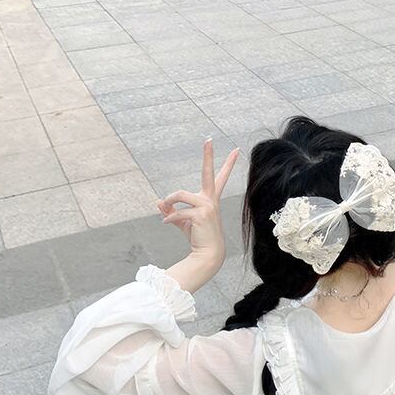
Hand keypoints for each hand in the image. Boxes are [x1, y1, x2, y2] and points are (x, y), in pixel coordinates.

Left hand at [156, 139, 238, 273]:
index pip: (220, 177)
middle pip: (208, 172)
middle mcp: (211, 199)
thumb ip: (171, 210)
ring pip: (180, 195)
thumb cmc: (198, 237)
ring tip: (165, 209)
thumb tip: (158, 201)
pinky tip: (166, 223)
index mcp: (211, 198)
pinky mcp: (201, 214)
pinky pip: (177, 211)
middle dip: (208, 155)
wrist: (208, 254)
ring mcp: (207, 206)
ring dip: (170, 201)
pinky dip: (169, 217)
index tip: (236, 150)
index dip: (228, 163)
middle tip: (209, 140)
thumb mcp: (183, 221)